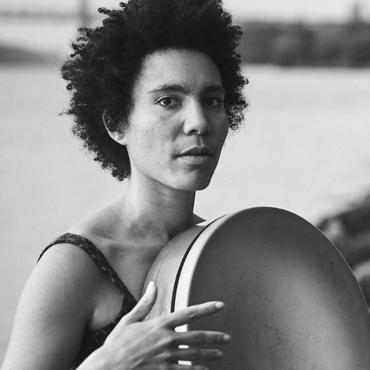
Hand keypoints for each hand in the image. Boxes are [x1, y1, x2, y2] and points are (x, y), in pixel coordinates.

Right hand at [86, 282, 229, 369]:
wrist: (108, 368)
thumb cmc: (117, 344)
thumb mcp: (130, 320)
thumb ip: (146, 303)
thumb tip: (153, 285)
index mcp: (160, 324)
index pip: (189, 313)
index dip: (207, 308)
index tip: (220, 305)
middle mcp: (167, 340)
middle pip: (197, 337)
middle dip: (214, 337)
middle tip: (227, 339)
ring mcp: (167, 358)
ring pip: (195, 355)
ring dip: (209, 354)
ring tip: (220, 355)